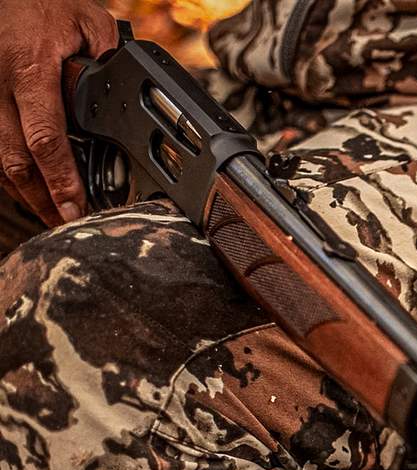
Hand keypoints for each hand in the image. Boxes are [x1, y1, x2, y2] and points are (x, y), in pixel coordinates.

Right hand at [0, 0, 116, 225]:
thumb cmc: (41, 3)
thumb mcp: (87, 20)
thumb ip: (110, 57)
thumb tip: (130, 94)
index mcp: (29, 68)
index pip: (44, 137)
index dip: (60, 180)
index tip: (75, 208)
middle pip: (16, 160)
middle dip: (42, 199)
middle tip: (67, 226)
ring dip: (25, 192)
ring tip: (53, 215)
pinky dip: (10, 172)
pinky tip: (32, 187)